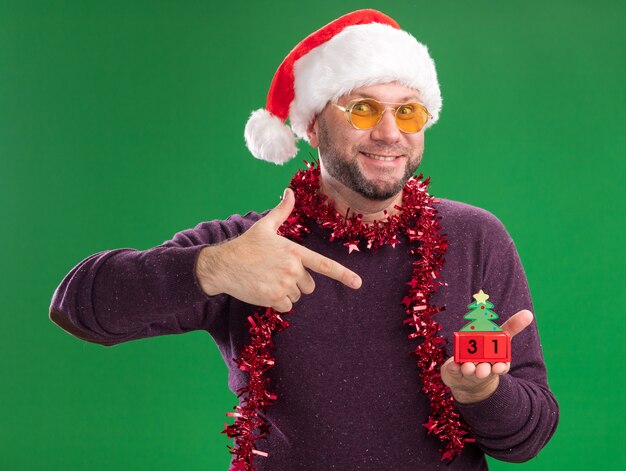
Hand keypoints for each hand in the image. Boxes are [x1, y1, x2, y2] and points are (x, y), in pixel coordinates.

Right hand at [196, 188, 361, 311]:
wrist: (223, 265)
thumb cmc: (246, 245)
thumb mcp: (265, 226)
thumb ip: (282, 211)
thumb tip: (289, 191)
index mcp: (295, 251)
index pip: (324, 265)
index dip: (344, 275)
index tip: (358, 283)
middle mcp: (293, 268)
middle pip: (309, 285)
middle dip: (298, 282)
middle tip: (277, 272)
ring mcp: (284, 284)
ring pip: (297, 296)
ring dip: (287, 291)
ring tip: (268, 279)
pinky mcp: (274, 298)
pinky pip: (286, 305)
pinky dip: (277, 301)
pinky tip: (264, 289)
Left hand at [440, 309, 533, 403]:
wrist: (468, 378)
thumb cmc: (487, 353)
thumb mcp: (500, 339)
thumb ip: (512, 327)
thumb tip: (529, 313)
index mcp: (495, 363)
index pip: (500, 367)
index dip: (500, 368)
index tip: (499, 367)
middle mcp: (482, 369)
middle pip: (484, 370)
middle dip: (484, 369)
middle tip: (483, 368)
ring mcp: (468, 372)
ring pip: (469, 371)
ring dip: (469, 369)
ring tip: (468, 367)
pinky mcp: (454, 372)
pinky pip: (453, 370)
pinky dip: (453, 367)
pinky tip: (453, 364)